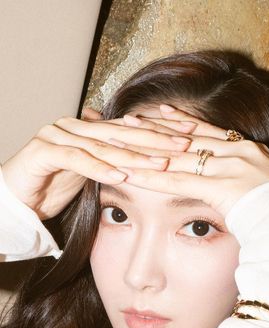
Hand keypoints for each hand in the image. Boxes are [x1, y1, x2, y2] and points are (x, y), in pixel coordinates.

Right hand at [0, 108, 197, 219]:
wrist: (17, 198)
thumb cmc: (55, 187)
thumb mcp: (94, 176)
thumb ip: (117, 165)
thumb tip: (149, 166)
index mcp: (92, 131)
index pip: (133, 129)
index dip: (162, 131)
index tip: (191, 136)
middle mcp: (78, 127)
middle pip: (124, 132)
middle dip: (157, 138)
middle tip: (185, 144)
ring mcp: (59, 135)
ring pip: (104, 145)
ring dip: (135, 154)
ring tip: (161, 162)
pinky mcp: (44, 151)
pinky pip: (77, 158)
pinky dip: (100, 167)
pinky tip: (122, 174)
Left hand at [103, 104, 268, 216]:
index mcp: (249, 148)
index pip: (208, 130)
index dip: (181, 121)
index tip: (160, 111)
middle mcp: (235, 152)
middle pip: (185, 138)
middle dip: (154, 130)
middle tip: (127, 121)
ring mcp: (227, 167)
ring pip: (177, 155)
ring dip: (146, 151)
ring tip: (118, 144)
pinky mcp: (219, 186)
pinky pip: (178, 180)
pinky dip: (153, 177)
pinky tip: (130, 174)